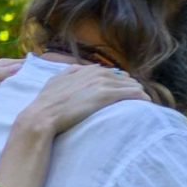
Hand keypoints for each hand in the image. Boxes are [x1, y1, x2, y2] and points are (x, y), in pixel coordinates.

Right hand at [15, 62, 147, 137]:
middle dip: (129, 87)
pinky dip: (141, 98)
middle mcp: (95, 72)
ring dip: (138, 93)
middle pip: (122, 78)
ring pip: (130, 84)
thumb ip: (69, 73)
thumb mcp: (54, 82)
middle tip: (135, 99)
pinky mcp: (107, 95)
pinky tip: (146, 104)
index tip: (120, 92)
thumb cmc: (44, 105)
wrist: (40, 117)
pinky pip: (133, 93)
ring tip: (143, 103)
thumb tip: (81, 69)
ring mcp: (102, 83)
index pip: (108, 72)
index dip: (116, 82)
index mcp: (83, 70)